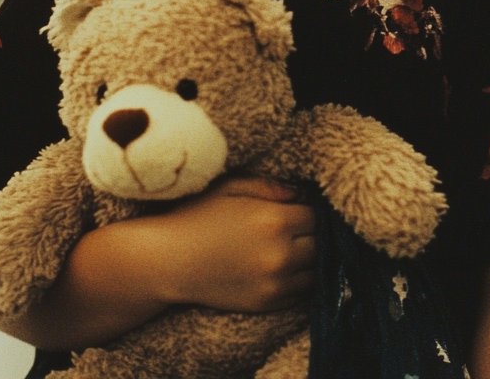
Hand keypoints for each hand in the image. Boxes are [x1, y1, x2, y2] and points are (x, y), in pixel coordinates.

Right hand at [160, 175, 315, 312]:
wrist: (169, 261)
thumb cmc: (198, 216)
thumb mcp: (232, 186)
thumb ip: (270, 186)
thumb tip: (301, 193)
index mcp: (274, 220)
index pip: (315, 215)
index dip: (308, 209)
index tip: (297, 207)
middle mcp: (280, 254)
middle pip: (320, 244)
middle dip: (312, 233)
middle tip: (297, 226)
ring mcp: (275, 283)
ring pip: (315, 271)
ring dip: (310, 258)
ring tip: (294, 246)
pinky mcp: (267, 303)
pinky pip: (301, 292)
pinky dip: (299, 279)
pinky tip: (284, 266)